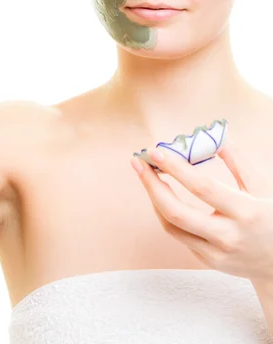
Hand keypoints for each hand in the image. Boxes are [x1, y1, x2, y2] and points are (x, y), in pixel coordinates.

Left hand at [131, 142, 272, 284]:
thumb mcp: (263, 187)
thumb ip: (238, 162)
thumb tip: (215, 136)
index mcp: (245, 212)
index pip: (202, 188)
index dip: (176, 168)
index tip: (156, 151)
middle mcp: (228, 236)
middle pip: (176, 212)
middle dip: (151, 185)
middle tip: (138, 162)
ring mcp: (215, 253)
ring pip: (171, 226)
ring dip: (153, 198)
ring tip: (146, 175)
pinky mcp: (207, 262)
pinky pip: (178, 235)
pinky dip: (166, 212)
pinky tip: (162, 194)